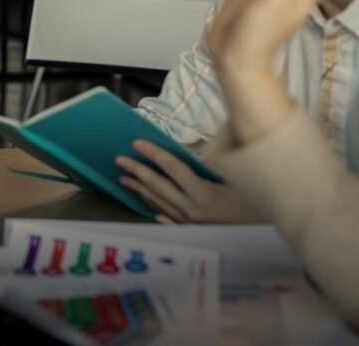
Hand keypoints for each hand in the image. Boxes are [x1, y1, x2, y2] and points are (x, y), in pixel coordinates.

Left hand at [116, 140, 259, 223]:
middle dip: (136, 171)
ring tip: (124, 178)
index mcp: (204, 194)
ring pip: (159, 202)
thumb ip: (217, 170)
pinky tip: (148, 206)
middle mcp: (191, 210)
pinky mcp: (193, 232)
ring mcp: (190, 223)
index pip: (172, 168)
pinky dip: (157, 209)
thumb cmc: (259, 209)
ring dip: (140, 189)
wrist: (267, 242)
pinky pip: (169, 219)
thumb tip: (200, 155)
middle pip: (158, 186)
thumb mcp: (241, 184)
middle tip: (118, 160)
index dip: (154, 154)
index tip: (136, 143)